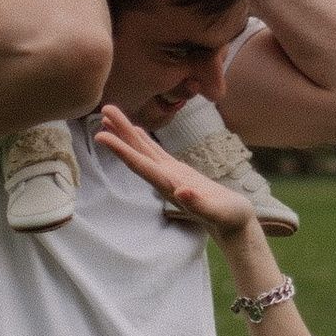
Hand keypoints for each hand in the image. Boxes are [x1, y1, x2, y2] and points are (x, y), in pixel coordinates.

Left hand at [96, 106, 265, 247]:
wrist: (234, 226)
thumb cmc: (230, 218)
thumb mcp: (219, 211)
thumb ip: (200, 204)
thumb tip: (181, 191)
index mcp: (169, 186)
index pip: (141, 166)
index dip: (121, 151)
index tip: (102, 137)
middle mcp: (164, 180)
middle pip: (137, 154)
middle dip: (120, 133)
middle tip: (105, 110)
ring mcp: (169, 176)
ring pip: (144, 151)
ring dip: (126, 134)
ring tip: (109, 116)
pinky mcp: (178, 172)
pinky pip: (156, 153)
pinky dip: (144, 141)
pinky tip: (135, 131)